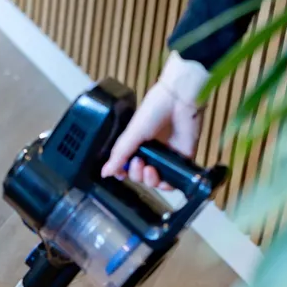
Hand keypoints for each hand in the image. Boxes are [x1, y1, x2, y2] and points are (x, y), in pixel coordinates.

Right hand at [101, 52, 209, 189]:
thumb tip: (105, 172)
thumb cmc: (156, 109)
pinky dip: (167, 184)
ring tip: (150, 169)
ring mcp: (166, 157)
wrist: (179, 102)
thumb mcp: (132, 133)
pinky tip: (162, 177)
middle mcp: (151, 153)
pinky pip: (173, 181)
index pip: (126, 167)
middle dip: (136, 174)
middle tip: (138, 162)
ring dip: (150, 180)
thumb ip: (119, 154)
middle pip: (139, 177)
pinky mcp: (181, 160)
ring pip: (155, 182)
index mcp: (137, 145)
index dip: (123, 173)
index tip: (120, 173)